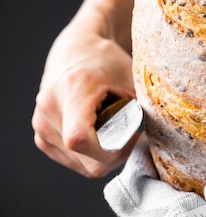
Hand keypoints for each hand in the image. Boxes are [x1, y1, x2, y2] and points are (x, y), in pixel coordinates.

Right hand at [32, 17, 136, 177]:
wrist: (76, 51)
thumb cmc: (108, 63)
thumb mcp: (132, 80)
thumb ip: (140, 112)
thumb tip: (153, 144)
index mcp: (73, 89)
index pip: (80, 139)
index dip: (112, 150)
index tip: (131, 135)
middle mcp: (50, 108)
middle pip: (86, 160)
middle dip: (115, 156)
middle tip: (129, 135)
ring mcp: (41, 124)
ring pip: (81, 165)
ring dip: (103, 157)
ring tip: (112, 129)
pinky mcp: (41, 136)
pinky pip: (72, 161)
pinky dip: (90, 156)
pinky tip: (98, 134)